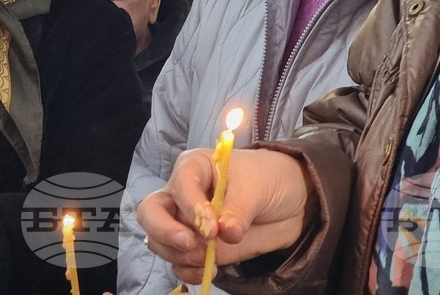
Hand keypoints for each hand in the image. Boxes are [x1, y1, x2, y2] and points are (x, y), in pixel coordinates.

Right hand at [137, 148, 310, 283]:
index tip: (211, 228)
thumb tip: (226, 232)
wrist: (289, 201)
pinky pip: (177, 263)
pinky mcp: (196, 248)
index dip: (190, 207)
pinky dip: (187, 271)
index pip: (179, 185)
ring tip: (207, 258)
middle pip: (150, 212)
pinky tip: (208, 270)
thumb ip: (239, 209)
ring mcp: (186, 224)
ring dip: (179, 255)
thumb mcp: (257, 187)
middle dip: (163, 231)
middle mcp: (182, 195)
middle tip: (189, 244)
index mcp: (194, 168)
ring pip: (159, 241)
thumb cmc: (267, 179)